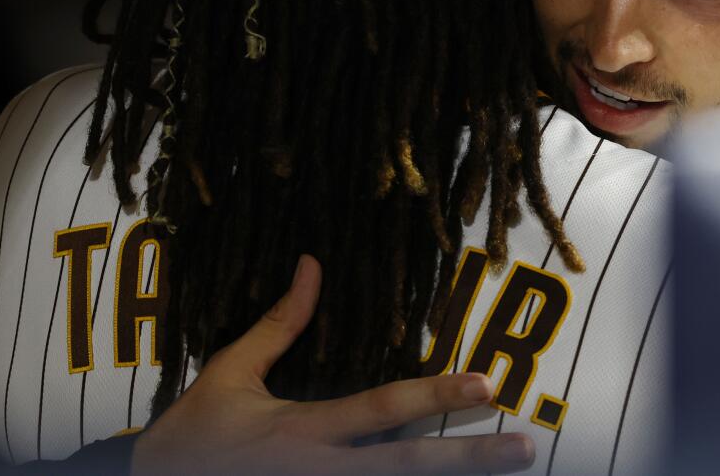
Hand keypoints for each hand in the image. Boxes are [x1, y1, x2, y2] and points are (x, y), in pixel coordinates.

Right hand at [131, 255, 534, 474]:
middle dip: (470, 459)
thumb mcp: (230, 373)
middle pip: (407, 469)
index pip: (381, 410)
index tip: (487, 383)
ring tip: (506, 475)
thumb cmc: (192, 436)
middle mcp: (318, 474)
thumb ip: (279, 324)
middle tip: (526, 448)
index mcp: (302, 430)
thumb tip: (312, 265)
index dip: (436, 395)